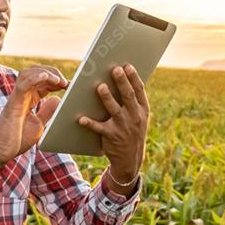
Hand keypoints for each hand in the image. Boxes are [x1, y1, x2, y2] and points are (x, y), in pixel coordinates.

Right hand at [0, 65, 67, 165]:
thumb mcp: (38, 124)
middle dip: (52, 73)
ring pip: (28, 74)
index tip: (69, 85)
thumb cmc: (16, 140)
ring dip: (45, 73)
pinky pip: (22, 86)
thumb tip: (58, 99)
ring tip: (58, 80)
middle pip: (35, 72)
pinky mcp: (13, 104)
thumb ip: (47, 112)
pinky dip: (34, 78)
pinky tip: (46, 76)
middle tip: (66, 83)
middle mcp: (21, 95)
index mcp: (28, 98)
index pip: (42, 81)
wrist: (0, 152)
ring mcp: (16, 98)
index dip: (56, 80)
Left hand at [77, 64, 148, 179]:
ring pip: (114, 110)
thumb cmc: (131, 131)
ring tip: (100, 87)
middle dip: (122, 82)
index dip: (134, 77)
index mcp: (143, 110)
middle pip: (128, 97)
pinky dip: (89, 123)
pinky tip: (80, 118)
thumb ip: (133, 102)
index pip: (139, 91)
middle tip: (115, 69)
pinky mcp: (111, 136)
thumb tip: (121, 79)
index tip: (127, 65)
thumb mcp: (139, 117)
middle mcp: (135, 117)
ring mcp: (123, 127)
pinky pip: (99, 128)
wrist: (130, 159)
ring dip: (107, 98)